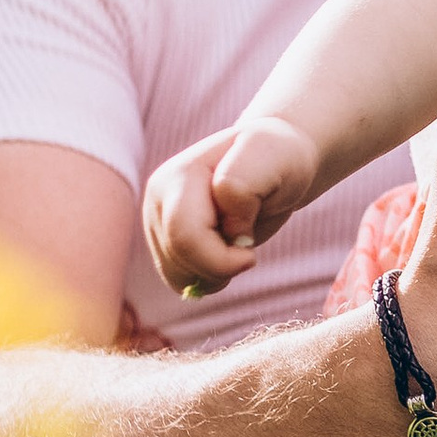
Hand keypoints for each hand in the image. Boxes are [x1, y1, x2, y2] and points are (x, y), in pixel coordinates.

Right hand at [143, 116, 320, 293]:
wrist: (277, 160)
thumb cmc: (278, 157)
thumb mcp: (273, 156)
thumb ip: (242, 184)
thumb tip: (227, 228)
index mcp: (178, 175)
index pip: (186, 237)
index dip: (225, 256)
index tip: (252, 244)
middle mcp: (159, 199)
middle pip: (179, 259)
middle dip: (220, 266)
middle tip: (246, 247)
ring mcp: (158, 221)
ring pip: (176, 275)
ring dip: (215, 273)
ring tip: (237, 245)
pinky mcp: (165, 241)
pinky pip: (179, 280)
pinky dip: (208, 277)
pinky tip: (225, 254)